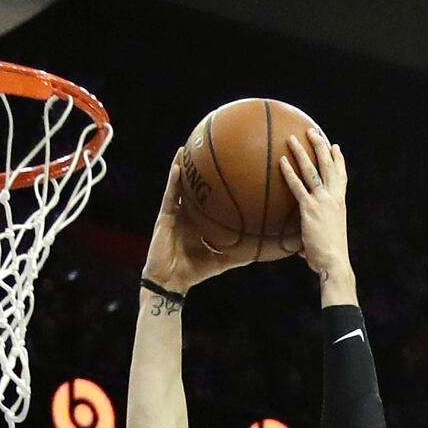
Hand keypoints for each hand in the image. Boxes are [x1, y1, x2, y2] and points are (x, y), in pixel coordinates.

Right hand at [143, 155, 271, 295]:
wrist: (171, 281)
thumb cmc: (194, 272)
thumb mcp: (222, 260)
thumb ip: (239, 253)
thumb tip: (263, 251)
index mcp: (199, 222)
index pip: (209, 200)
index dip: (216, 187)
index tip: (231, 171)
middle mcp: (187, 214)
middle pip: (194, 188)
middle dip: (199, 170)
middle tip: (210, 150)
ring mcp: (175, 213)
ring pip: (179, 185)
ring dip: (183, 166)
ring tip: (189, 147)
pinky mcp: (164, 216)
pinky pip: (170, 194)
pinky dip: (174, 179)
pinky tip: (179, 165)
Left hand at [277, 130, 352, 299]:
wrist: (334, 262)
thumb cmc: (329, 258)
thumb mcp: (323, 242)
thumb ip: (312, 239)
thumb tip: (301, 250)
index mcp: (340, 203)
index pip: (341, 177)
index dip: (339, 161)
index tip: (336, 147)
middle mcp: (333, 198)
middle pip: (328, 166)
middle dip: (321, 146)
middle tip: (313, 132)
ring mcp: (322, 201)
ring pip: (312, 170)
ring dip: (302, 152)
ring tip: (292, 138)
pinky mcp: (310, 208)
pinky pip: (297, 186)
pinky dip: (289, 172)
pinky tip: (281, 161)